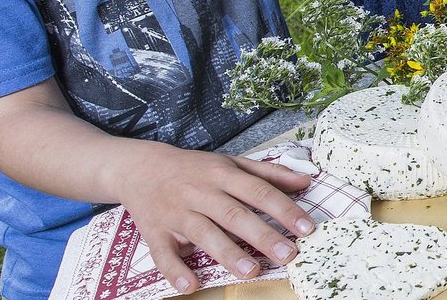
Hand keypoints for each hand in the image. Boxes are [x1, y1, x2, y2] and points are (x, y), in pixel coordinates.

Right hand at [115, 147, 314, 294]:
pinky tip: (192, 284)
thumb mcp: (231, 163)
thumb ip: (268, 173)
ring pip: (204, 233)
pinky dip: (176, 270)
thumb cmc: (194, 169)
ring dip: (227, 253)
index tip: (306, 228)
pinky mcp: (154, 232)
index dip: (284, 209)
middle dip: (262, 235)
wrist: (140, 167)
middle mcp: (201, 192)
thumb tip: (306, 182)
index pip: (258, 192)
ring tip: (251, 270)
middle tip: (287, 254)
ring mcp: (177, 212)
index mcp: (223, 174)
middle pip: (234, 214)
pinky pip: (164, 254)